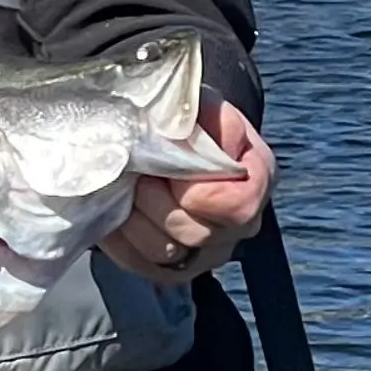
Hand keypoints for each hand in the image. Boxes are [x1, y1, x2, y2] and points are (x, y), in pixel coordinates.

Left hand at [101, 96, 272, 286]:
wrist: (169, 139)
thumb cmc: (187, 120)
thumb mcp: (195, 103)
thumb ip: (192, 113)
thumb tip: (177, 132)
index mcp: (255, 180)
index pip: (238, 207)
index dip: (199, 192)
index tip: (171, 166)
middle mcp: (239, 226)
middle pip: (195, 234)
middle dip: (155, 200)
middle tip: (137, 171)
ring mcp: (205, 252)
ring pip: (163, 253)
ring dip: (133, 218)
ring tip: (125, 187)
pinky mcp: (171, 267)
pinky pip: (139, 264)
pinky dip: (119, 238)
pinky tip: (115, 209)